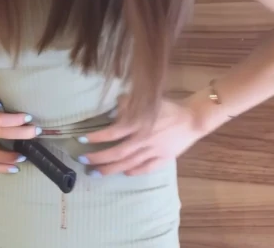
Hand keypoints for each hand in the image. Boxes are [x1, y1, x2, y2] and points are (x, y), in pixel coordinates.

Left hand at [76, 97, 209, 176]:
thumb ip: (128, 105)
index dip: (96, 138)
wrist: (192, 118)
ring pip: (128, 164)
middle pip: (117, 153)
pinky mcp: (163, 159)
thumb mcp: (147, 101)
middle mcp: (144, 140)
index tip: (81, 141)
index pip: (112, 133)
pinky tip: (124, 173)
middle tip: (83, 162)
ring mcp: (154, 151)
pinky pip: (145, 169)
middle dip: (98, 158)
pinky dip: (134, 172)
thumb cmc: (167, 107)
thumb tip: (111, 111)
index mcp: (139, 124)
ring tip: (96, 173)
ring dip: (111, 169)